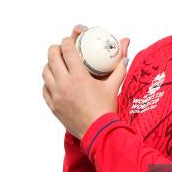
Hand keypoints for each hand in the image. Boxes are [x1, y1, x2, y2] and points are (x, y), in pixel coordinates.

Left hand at [42, 25, 129, 139]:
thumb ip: (119, 66)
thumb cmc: (107, 109)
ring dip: (50, 64)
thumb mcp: (113, 86)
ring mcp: (56, 95)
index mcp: (79, 77)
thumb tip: (126, 48)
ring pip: (45, 72)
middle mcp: (64, 84)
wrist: (98, 132)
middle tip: (60, 48)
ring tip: (56, 63)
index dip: (67, 41)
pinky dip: (48, 82)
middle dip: (55, 49)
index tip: (69, 40)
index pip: (68, 50)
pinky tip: (55, 81)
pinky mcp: (53, 106)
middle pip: (52, 58)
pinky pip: (45, 89)